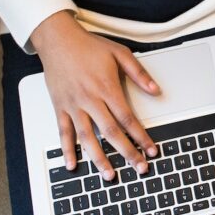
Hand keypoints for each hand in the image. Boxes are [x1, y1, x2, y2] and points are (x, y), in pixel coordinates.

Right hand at [30, 10, 159, 179]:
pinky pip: (63, 132)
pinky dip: (67, 149)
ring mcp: (73, 105)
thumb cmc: (88, 46)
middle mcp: (89, 99)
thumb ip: (139, 74)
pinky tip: (73, 165)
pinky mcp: (59, 107)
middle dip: (127, 152)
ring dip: (99, 158)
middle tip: (139, 168)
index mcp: (107, 88)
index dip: (141, 136)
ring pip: (87, 137)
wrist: (57, 39)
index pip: (128, 119)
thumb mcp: (120, 54)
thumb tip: (156, 91)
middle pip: (111, 132)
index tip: (151, 150)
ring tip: (109, 175)